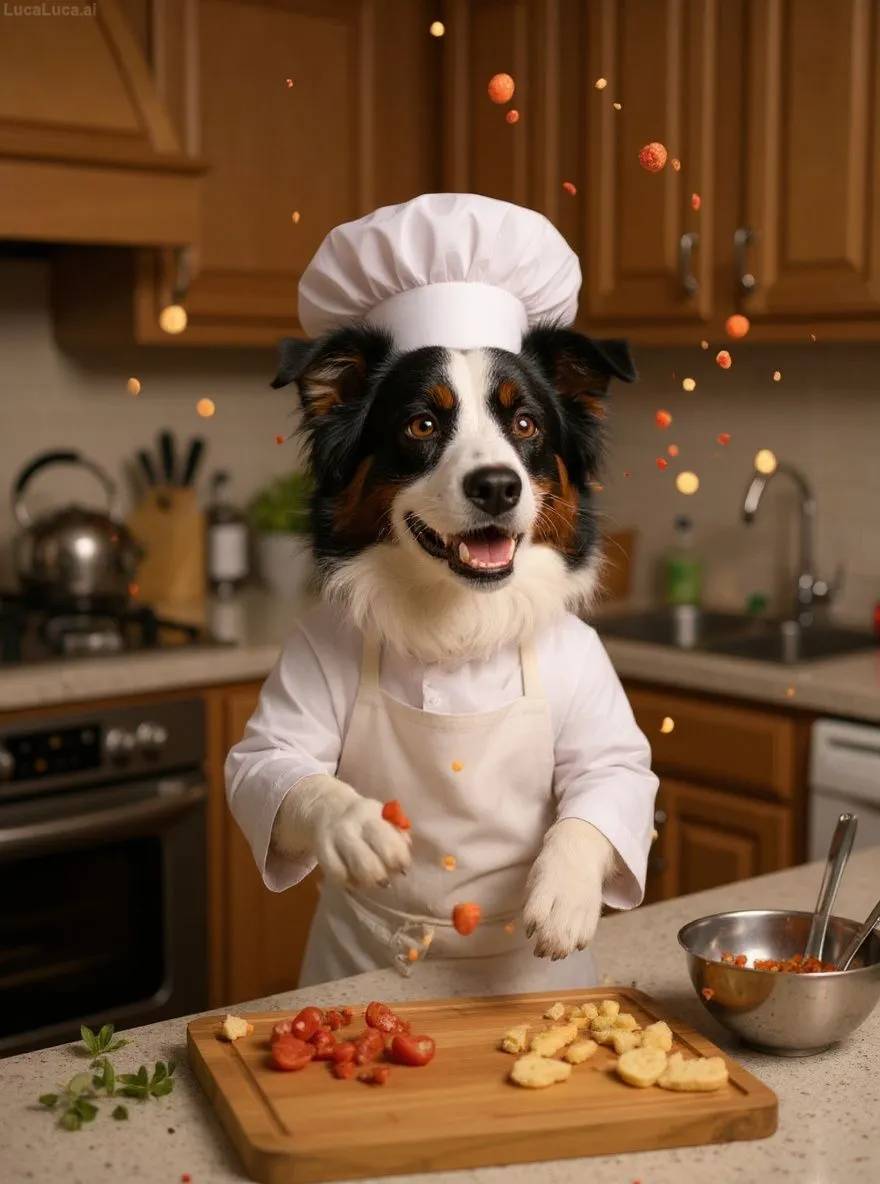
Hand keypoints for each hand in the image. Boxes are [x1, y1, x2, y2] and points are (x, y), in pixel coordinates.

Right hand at [272, 773, 410, 887]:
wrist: (326, 808)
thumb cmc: (364, 819)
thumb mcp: (381, 817)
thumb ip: (396, 832)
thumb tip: (406, 848)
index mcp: (372, 815)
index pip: (389, 840)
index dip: (399, 859)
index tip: (402, 866)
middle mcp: (350, 826)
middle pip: (368, 862)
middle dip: (381, 876)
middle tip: (386, 878)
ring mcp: (333, 840)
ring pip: (350, 871)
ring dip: (365, 881)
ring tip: (371, 880)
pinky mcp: (321, 854)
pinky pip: (336, 875)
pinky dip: (348, 882)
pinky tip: (354, 880)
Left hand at [523, 819, 613, 959]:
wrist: (582, 849)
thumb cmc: (552, 866)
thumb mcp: (535, 877)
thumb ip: (531, 903)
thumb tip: (530, 931)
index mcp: (547, 887)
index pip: (536, 915)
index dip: (531, 928)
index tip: (530, 931)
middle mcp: (565, 898)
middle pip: (555, 933)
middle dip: (545, 948)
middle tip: (540, 951)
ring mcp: (582, 906)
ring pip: (571, 940)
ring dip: (560, 951)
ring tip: (553, 952)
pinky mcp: (594, 911)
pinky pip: (587, 936)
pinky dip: (577, 945)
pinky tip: (570, 942)